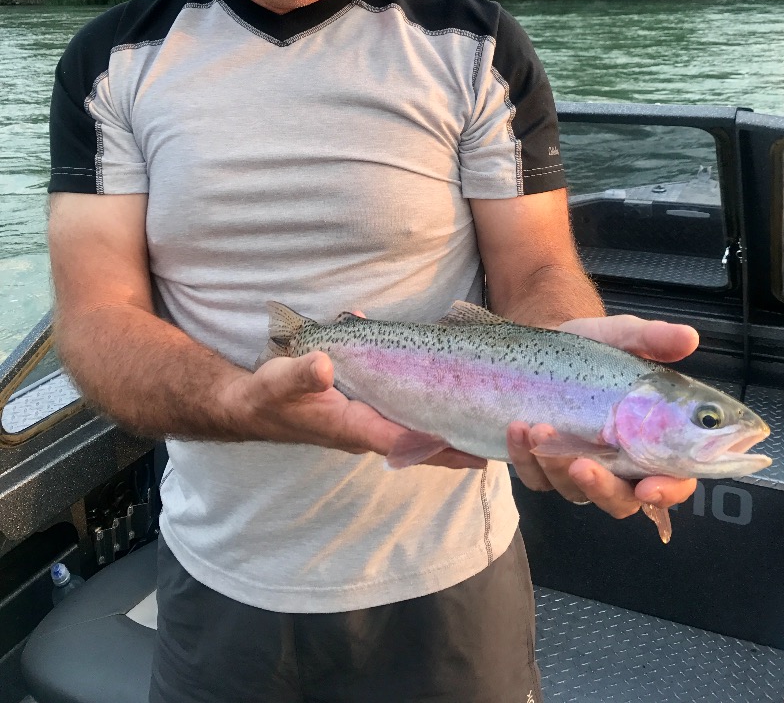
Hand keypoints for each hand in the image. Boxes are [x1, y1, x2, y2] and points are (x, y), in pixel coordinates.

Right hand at [225, 351, 483, 467]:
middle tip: (498, 441)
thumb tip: (324, 367)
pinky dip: (424, 409)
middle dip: (456, 443)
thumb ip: (302, 374)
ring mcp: (364, 422)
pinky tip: (445, 393)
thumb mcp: (280, 379)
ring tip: (483, 423)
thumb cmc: (267, 394)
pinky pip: (401, 415)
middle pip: (419, 442)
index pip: (404, 441)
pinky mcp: (362, 410)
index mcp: (352, 426)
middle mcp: (364, 430)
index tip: (476, 451)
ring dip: (444, 427)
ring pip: (412, 429)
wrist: (250, 404)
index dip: (440, 445)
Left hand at [507, 315, 698, 517]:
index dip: (667, 490)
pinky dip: (525, 458)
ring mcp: (580, 469)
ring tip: (539, 427)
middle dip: (601, 488)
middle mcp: (620, 465)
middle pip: (620, 500)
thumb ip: (653, 339)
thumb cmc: (596, 347)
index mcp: (652, 442)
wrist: (548, 341)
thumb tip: (688, 337)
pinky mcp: (545, 466)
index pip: (673, 481)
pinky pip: (536, 478)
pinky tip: (518, 428)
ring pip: (573, 491)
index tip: (649, 486)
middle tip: (580, 464)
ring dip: (555, 467)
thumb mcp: (621, 336)